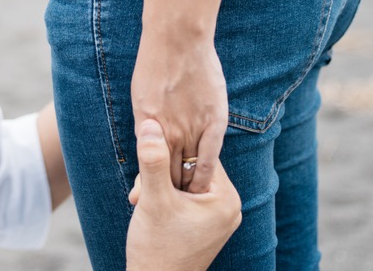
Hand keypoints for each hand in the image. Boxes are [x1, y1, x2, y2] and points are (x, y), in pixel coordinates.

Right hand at [126, 119, 241, 270]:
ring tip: (143, 202)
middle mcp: (230, 207)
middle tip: (142, 191)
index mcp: (226, 197)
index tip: (148, 163)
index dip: (169, 153)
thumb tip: (150, 124)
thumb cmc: (156, 248)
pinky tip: (151, 209)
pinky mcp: (206, 226)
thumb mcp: (153, 200)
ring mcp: (219, 218)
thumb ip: (153, 161)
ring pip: (185, 182)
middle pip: (192, 168)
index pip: (198, 154)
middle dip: (162, 174)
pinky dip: (166, 198)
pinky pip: (186, 198)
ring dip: (161, 186)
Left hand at [131, 34, 227, 191]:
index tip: (148, 200)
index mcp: (146, 126)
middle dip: (166, 194)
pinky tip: (206, 190)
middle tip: (169, 208)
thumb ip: (149, 122)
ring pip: (188, 171)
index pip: (147, 168)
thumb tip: (150, 140)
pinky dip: (205, 177)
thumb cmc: (156, 64)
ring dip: (187, 189)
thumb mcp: (141, 96)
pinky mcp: (213, 122)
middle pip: (166, 175)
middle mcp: (166, 132)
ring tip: (188, 203)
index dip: (148, 187)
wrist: (177, 40)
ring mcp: (190, 127)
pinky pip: (209, 159)